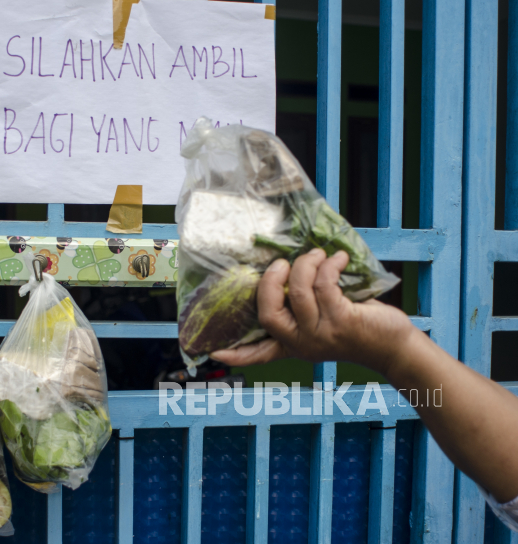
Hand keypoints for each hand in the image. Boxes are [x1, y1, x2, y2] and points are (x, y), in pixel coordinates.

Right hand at [209, 248, 414, 376]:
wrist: (394, 346)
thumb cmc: (359, 328)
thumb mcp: (325, 324)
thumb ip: (303, 308)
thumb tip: (288, 270)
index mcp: (293, 345)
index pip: (259, 354)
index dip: (237, 353)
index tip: (214, 353)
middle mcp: (302, 343)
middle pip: (268, 313)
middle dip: (271, 282)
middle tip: (281, 264)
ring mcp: (320, 334)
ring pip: (299, 292)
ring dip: (307, 264)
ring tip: (318, 254)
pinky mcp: (341, 322)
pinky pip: (324, 284)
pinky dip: (330, 264)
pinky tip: (339, 259)